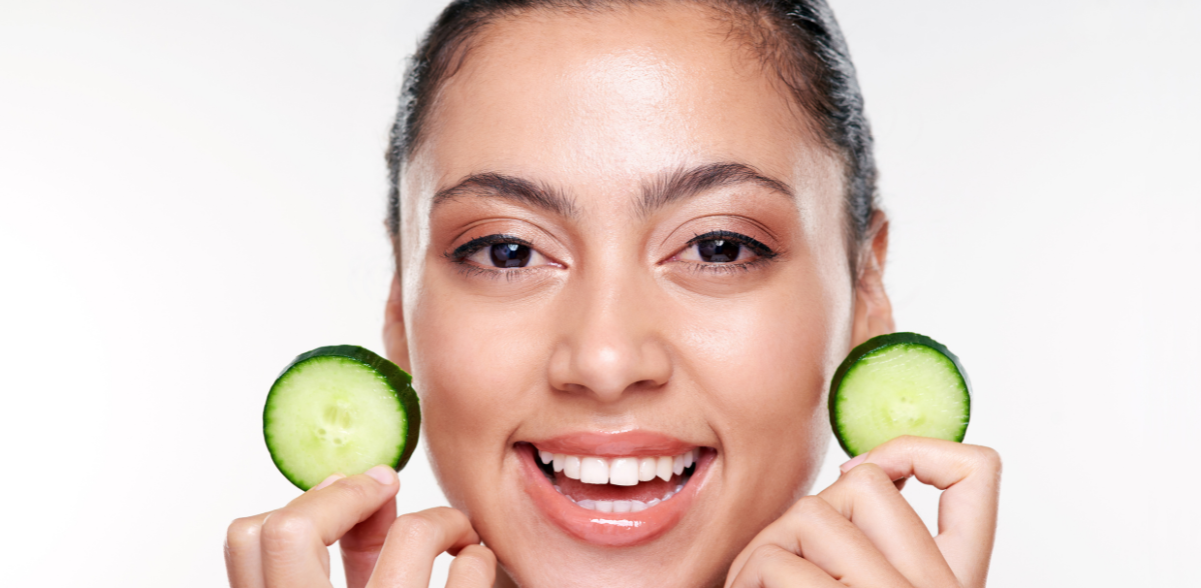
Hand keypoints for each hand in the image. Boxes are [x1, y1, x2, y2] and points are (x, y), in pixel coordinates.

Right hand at [225, 466, 495, 587]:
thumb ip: (351, 563)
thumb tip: (372, 488)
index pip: (248, 539)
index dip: (305, 504)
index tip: (346, 495)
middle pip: (291, 529)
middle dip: (351, 493)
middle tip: (388, 489)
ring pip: (410, 536)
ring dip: (443, 519)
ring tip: (457, 533)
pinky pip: (469, 576)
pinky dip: (479, 559)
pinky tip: (477, 565)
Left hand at [725, 436, 1000, 587]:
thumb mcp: (878, 582)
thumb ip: (881, 544)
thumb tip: (852, 471)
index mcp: (957, 580)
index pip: (979, 471)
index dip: (918, 449)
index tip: (860, 473)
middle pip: (867, 482)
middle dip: (810, 509)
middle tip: (789, 558)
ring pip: (811, 514)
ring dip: (767, 548)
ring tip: (759, 585)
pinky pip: (775, 560)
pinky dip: (746, 576)